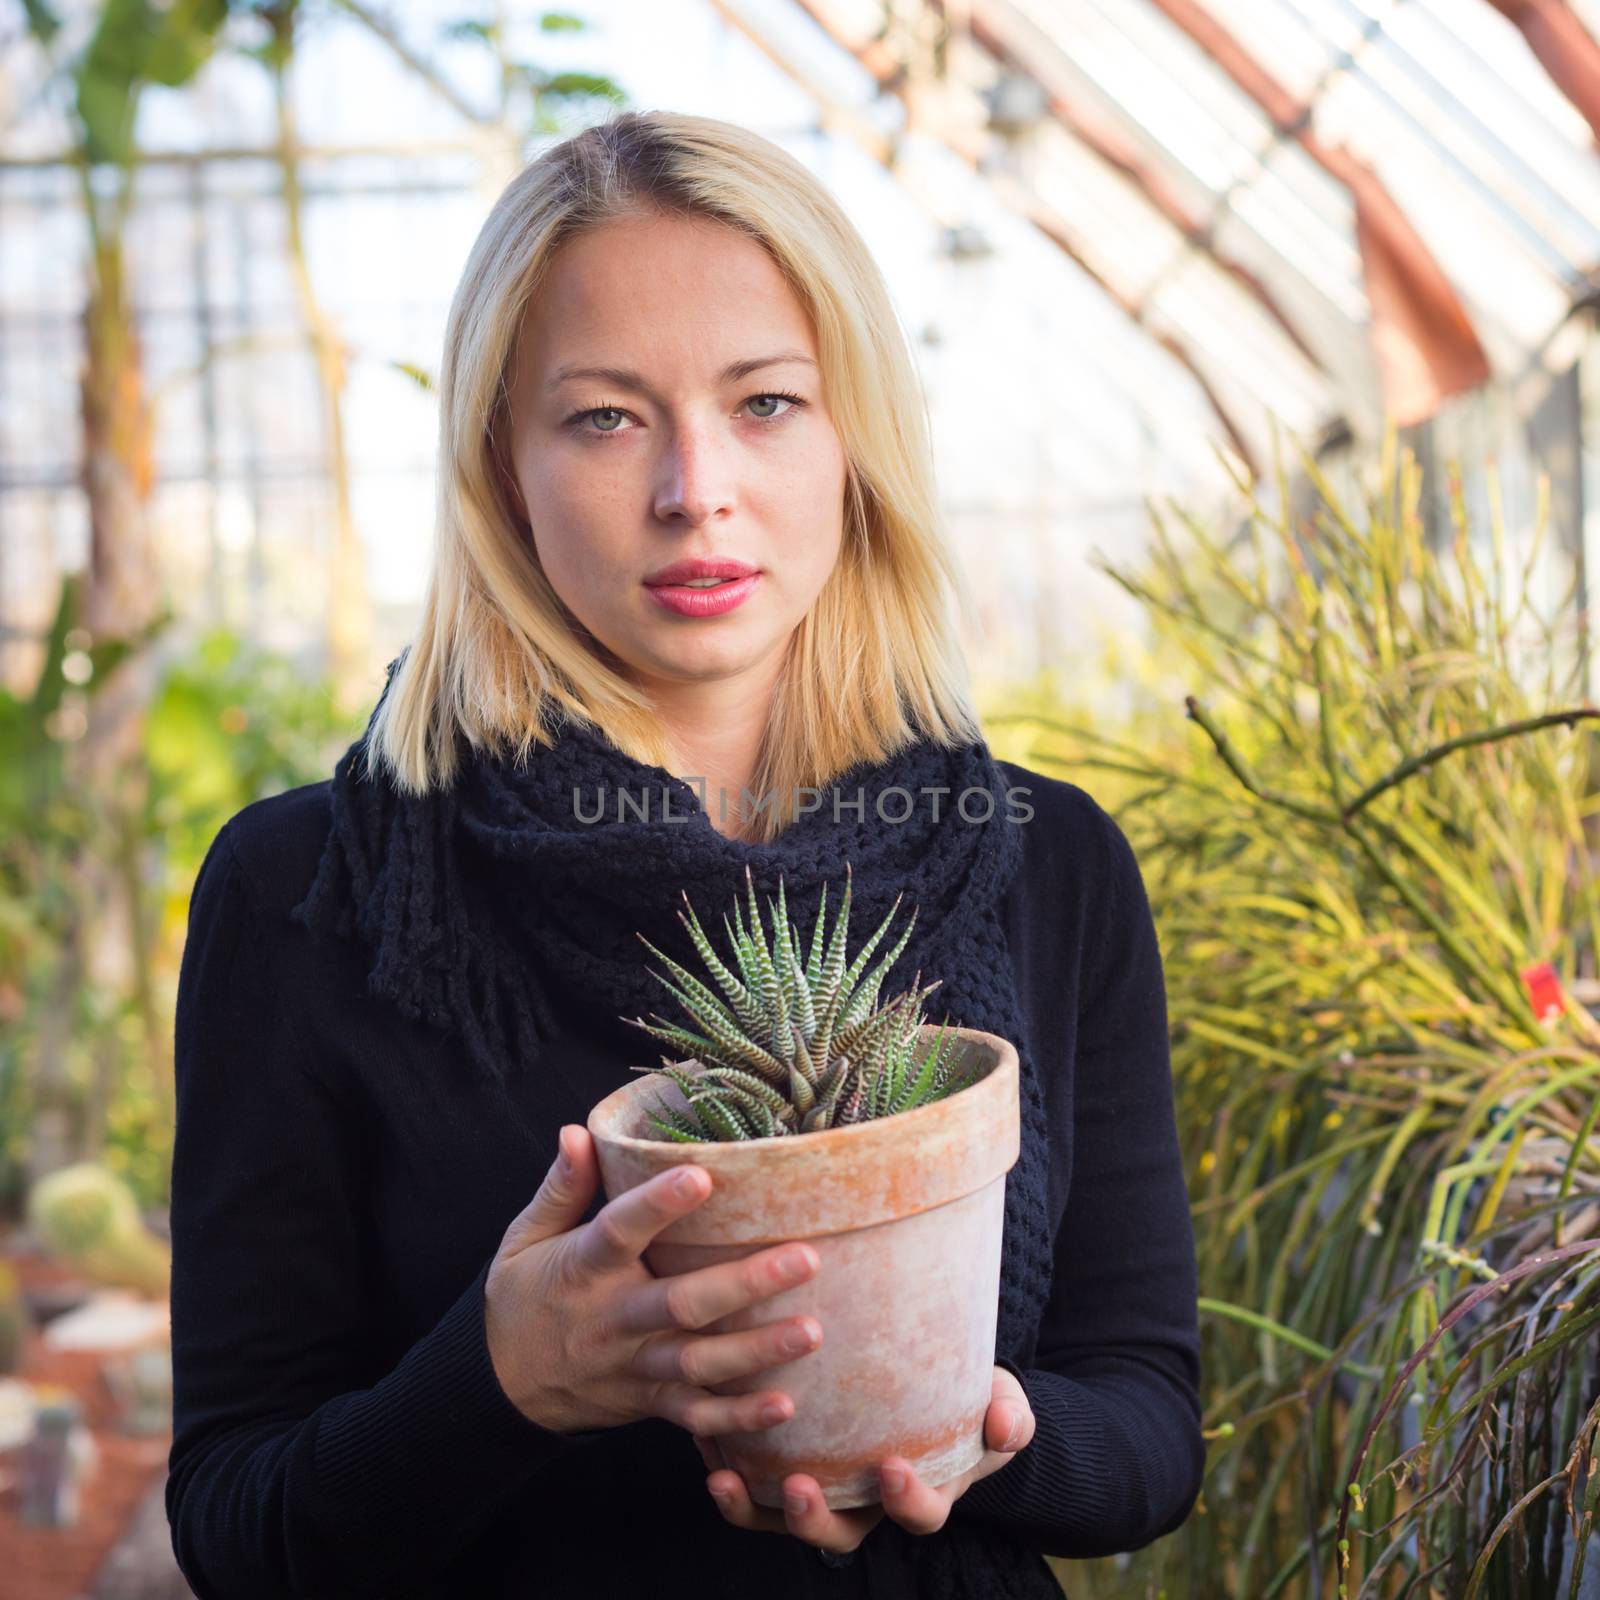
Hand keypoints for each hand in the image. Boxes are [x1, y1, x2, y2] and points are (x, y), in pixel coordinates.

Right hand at [484, 1124, 824, 1436]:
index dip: (657, 1205)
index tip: (702, 1175)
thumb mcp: (525, 1237)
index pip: (620, 1231)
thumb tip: (579, 1131)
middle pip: (681, 1305)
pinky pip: (696, 1416)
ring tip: (812, 1331)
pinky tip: (785, 1405)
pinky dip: (739, 1418)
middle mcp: (613, 1320)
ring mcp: (633, 1367)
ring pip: (699, 1362)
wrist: (501, 1389)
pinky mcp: (648, 1403)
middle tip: (806, 1258)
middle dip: (744, 1285)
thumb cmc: (525, 1295)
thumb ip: (561, 1187)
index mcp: (583, 1269)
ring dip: (757, 1351)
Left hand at [694, 1364, 1035, 1553]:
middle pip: (837, 1534)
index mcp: (923, 1491)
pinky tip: (703, 1438)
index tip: (894, 1469)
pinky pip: (750, 1481)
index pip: (920, 1513)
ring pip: (781, 1516)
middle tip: (797, 1488)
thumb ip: (1009, 1416)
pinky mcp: (787, 1464)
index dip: (909, 1501)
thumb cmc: (972, 1399)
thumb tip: (1004, 1427)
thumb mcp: (1002, 1403)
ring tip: (722, 1476)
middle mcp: (867, 1503)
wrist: (937, 1386)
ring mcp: (826, 1488)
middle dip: (814, 1519)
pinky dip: (726, 1465)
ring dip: (750, 1504)